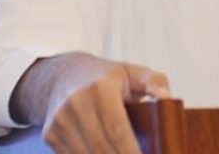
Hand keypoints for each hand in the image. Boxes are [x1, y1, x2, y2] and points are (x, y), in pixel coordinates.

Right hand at [22, 53, 170, 153]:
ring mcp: (60, 121)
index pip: (117, 129)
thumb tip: (167, 98)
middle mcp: (76, 104)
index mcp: (100, 89)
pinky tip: (105, 153)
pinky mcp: (50, 134)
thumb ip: (155, 83)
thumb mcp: (132, 73)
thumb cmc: (105, 78)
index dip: (131, 151)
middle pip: (101, 148)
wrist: (62, 75)